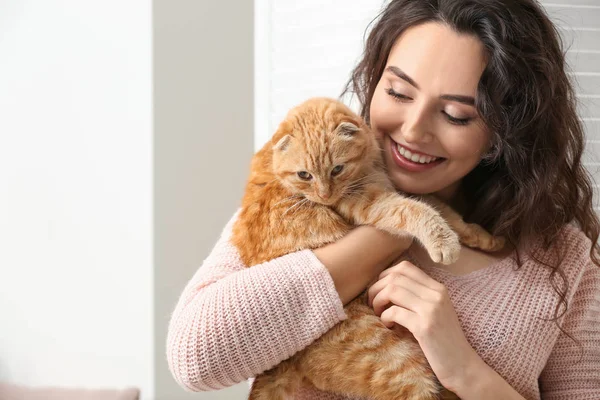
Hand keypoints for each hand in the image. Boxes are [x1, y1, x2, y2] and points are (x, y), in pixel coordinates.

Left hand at [367, 260, 482, 392]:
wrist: (464, 367)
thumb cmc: (444, 341)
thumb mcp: (436, 312)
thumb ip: (419, 297)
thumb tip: (389, 286)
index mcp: (438, 288)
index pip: (405, 267)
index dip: (385, 275)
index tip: (380, 290)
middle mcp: (436, 294)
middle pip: (395, 277)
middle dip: (377, 288)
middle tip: (373, 303)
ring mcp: (431, 309)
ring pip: (392, 290)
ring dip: (378, 301)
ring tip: (379, 314)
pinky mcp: (425, 327)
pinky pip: (394, 312)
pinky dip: (385, 317)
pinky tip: (388, 326)